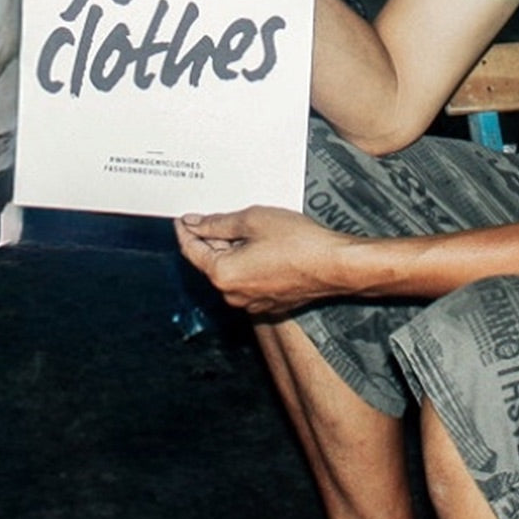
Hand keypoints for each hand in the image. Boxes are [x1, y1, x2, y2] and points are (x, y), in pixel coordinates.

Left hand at [174, 206, 352, 314]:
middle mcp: (232, 295)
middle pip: (211, 262)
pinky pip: (249, 281)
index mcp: (223, 274)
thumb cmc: (298, 242)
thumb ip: (219, 223)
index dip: (186, 230)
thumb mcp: (253, 220)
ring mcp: (251, 303)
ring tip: (249, 227)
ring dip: (233, 251)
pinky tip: (264, 246)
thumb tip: (195, 224)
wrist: (334, 265)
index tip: (184, 218)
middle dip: (212, 239)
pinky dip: (249, 264)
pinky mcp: (269, 303)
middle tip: (220, 215)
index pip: (191, 251)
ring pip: (231, 272)